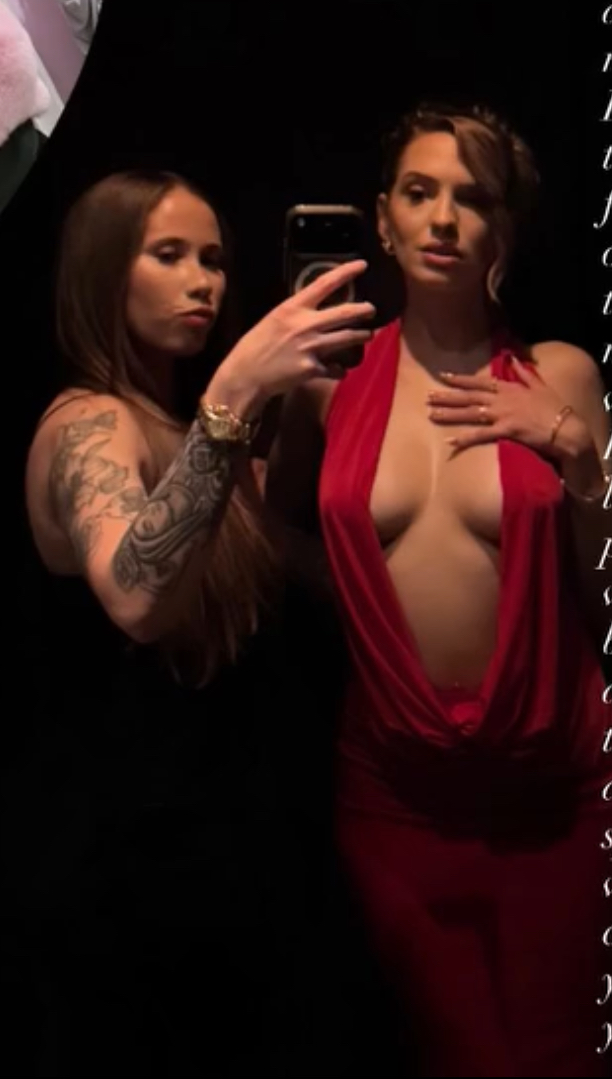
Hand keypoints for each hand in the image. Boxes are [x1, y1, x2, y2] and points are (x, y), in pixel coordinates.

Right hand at [206, 260, 374, 417]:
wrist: (246, 375)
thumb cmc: (254, 347)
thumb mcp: (273, 321)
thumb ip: (295, 316)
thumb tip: (314, 314)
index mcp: (292, 308)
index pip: (324, 284)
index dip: (345, 272)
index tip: (362, 265)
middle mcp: (304, 324)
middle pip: (344, 313)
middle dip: (363, 310)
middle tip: (372, 309)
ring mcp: (310, 347)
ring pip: (346, 338)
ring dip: (361, 337)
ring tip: (368, 335)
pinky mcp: (312, 369)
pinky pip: (334, 369)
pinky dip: (339, 370)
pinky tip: (340, 371)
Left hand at [427, 356, 591, 459]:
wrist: (566, 427)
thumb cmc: (555, 408)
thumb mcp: (540, 385)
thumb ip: (524, 372)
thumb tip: (513, 357)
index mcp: (509, 388)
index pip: (480, 381)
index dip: (461, 379)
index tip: (443, 376)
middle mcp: (502, 399)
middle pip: (470, 396)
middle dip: (448, 396)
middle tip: (428, 397)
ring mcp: (503, 414)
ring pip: (470, 413)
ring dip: (450, 414)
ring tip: (431, 414)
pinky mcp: (506, 430)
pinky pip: (481, 435)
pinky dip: (465, 438)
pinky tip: (450, 441)